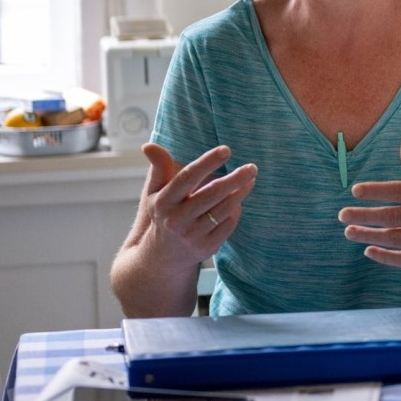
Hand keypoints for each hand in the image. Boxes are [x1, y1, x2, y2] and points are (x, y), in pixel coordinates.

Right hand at [140, 142, 256, 267]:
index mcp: (163, 202)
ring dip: (240, 192)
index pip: (187, 178)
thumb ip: (158, 168)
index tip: (226, 149)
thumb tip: (149, 145)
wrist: (162, 256)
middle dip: (235, 179)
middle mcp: (177, 220)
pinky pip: (228, 225)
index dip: (207, 162)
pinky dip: (236, 211)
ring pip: (223, 209)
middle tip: (252, 167)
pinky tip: (239, 200)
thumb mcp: (155, 192)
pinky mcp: (206, 248)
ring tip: (250, 179)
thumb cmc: (163, 214)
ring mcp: (192, 236)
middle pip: (212, 194)